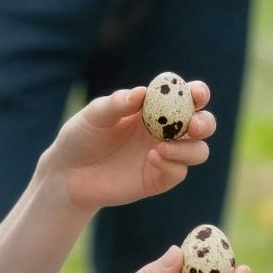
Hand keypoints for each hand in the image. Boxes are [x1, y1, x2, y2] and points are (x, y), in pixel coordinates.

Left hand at [44, 83, 213, 216]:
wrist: (68, 174)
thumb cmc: (81, 136)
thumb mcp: (94, 115)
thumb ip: (117, 103)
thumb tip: (141, 93)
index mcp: (154, 108)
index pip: (186, 97)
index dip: (197, 93)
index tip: (196, 95)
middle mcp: (165, 131)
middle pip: (203, 124)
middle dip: (204, 123)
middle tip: (193, 126)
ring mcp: (165, 156)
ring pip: (198, 151)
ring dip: (189, 148)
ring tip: (162, 148)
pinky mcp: (159, 179)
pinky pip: (178, 172)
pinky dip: (171, 165)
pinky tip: (152, 159)